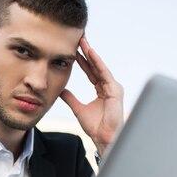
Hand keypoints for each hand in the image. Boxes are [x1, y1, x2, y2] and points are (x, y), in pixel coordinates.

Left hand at [60, 37, 123, 155]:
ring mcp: (113, 88)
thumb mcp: (78, 109)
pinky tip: (91, 53)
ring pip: (100, 66)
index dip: (82, 60)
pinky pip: (104, 73)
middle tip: (79, 38)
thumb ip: (71, 99)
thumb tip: (61, 90)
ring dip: (91, 53)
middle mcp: (109, 86)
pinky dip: (98, 63)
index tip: (74, 49)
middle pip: (96, 65)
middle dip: (87, 52)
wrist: (104, 138)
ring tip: (83, 41)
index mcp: (101, 89)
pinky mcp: (115, 91)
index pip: (91, 71)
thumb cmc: (96, 127)